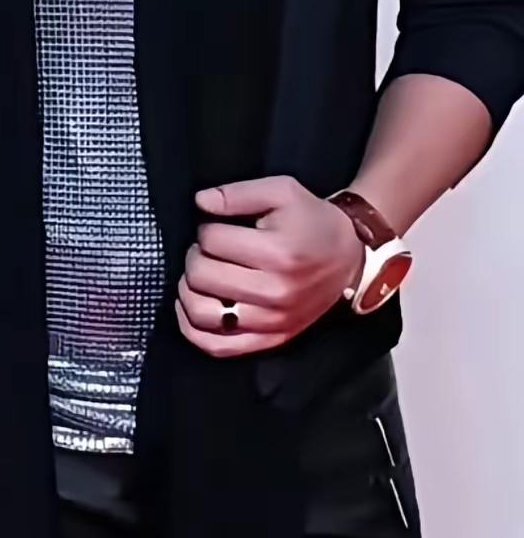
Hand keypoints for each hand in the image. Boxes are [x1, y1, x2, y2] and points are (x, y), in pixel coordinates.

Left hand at [175, 174, 363, 357]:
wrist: (349, 260)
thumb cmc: (311, 222)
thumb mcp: (280, 191)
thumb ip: (237, 193)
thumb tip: (200, 203)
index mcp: (277, 253)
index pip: (210, 240)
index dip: (207, 228)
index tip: (220, 227)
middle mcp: (274, 292)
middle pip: (201, 275)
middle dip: (195, 256)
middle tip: (209, 249)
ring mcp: (271, 322)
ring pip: (201, 313)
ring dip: (189, 290)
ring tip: (201, 275)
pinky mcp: (270, 340)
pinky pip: (217, 347)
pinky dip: (193, 329)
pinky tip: (191, 306)